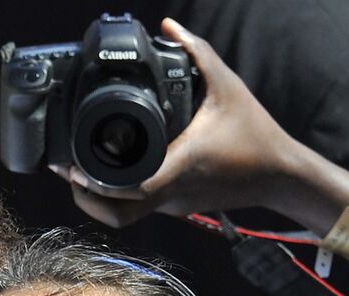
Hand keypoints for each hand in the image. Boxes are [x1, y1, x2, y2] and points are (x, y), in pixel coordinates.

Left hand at [55, 18, 301, 228]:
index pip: (129, 190)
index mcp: (179, 165)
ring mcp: (173, 204)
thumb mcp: (227, 86)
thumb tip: (169, 27)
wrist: (279, 173)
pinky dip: (119, 196)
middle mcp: (172, 191)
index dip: (96, 186)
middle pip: (117, 214)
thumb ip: (197, 53)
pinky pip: (139, 207)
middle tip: (68, 173)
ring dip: (99, 201)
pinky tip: (110, 174)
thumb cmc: (254, 132)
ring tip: (81, 174)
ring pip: (125, 216)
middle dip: (86, 198)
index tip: (73, 170)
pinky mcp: (177, 207)